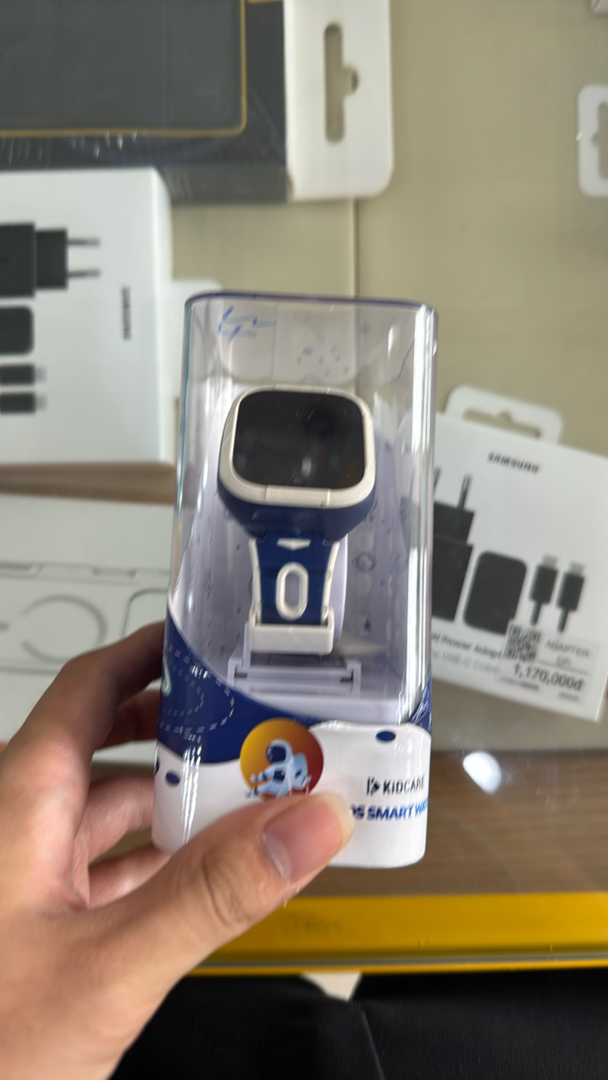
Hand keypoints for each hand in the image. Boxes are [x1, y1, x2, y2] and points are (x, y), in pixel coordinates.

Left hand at [0, 624, 352, 1079]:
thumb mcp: (106, 967)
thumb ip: (213, 893)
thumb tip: (303, 825)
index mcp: (17, 800)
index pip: (91, 686)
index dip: (150, 654)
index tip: (208, 639)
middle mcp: (15, 825)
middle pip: (106, 743)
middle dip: (181, 729)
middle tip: (250, 721)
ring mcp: (21, 877)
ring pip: (106, 810)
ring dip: (174, 799)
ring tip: (246, 794)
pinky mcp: (31, 925)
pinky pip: (102, 867)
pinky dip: (155, 858)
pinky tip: (200, 873)